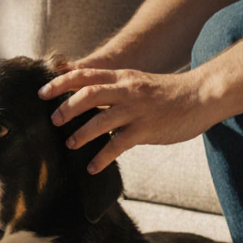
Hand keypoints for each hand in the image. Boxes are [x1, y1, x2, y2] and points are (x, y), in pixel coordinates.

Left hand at [38, 66, 217, 173]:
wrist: (200, 96)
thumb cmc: (167, 94)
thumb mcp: (137, 84)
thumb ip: (114, 89)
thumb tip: (86, 100)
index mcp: (122, 77)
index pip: (85, 75)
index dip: (61, 82)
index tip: (42, 92)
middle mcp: (127, 90)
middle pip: (89, 94)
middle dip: (67, 107)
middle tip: (53, 121)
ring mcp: (136, 110)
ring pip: (101, 119)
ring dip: (81, 133)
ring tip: (70, 144)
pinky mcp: (146, 129)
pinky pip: (119, 144)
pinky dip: (102, 157)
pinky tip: (92, 167)